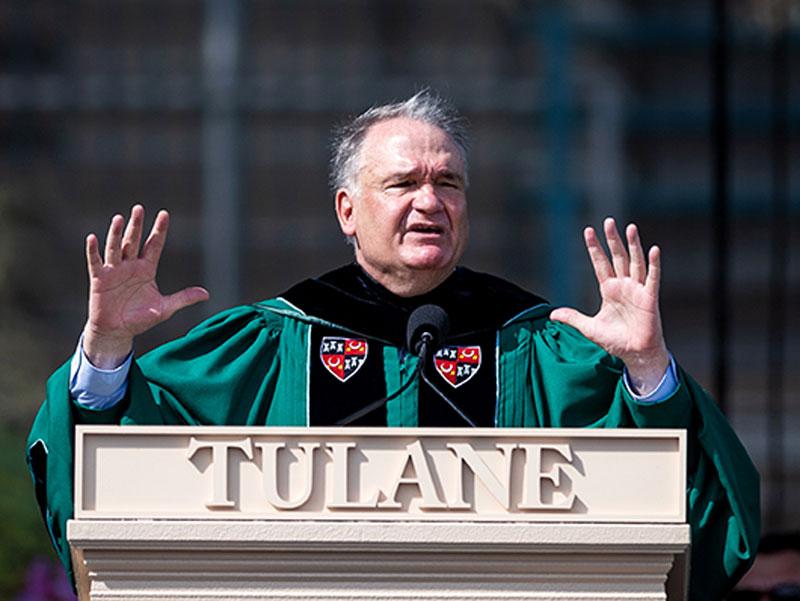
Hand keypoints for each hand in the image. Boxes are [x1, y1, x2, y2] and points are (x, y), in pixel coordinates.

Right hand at [83, 205, 208, 367]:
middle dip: (137, 225)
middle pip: (134, 241)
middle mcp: (130, 266)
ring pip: (116, 247)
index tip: (165, 214)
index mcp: (147, 269)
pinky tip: (92, 238)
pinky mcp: (100, 279)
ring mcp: (114, 271)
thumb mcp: (165, 308)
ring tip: (120, 218)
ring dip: (117, 233)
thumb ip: (184, 298)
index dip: (159, 230)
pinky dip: (93, 251)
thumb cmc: (141, 319)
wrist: (118, 332)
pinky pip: (96, 262)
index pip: (154, 245)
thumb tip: (207, 294)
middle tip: (139, 208)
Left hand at [549, 217, 669, 394]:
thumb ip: (573, 318)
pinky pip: (652, 278)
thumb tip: (552, 315)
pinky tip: (653, 250)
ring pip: (635, 262)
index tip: (588, 231)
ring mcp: (637, 289)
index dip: (594, 248)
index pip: (600, 263)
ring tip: (630, 228)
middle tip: (608, 221)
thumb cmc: (615, 340)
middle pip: (617, 257)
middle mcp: (623, 285)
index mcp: (608, 289)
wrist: (635, 354)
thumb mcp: (589, 328)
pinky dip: (654, 264)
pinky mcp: (650, 297)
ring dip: (633, 245)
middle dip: (612, 240)